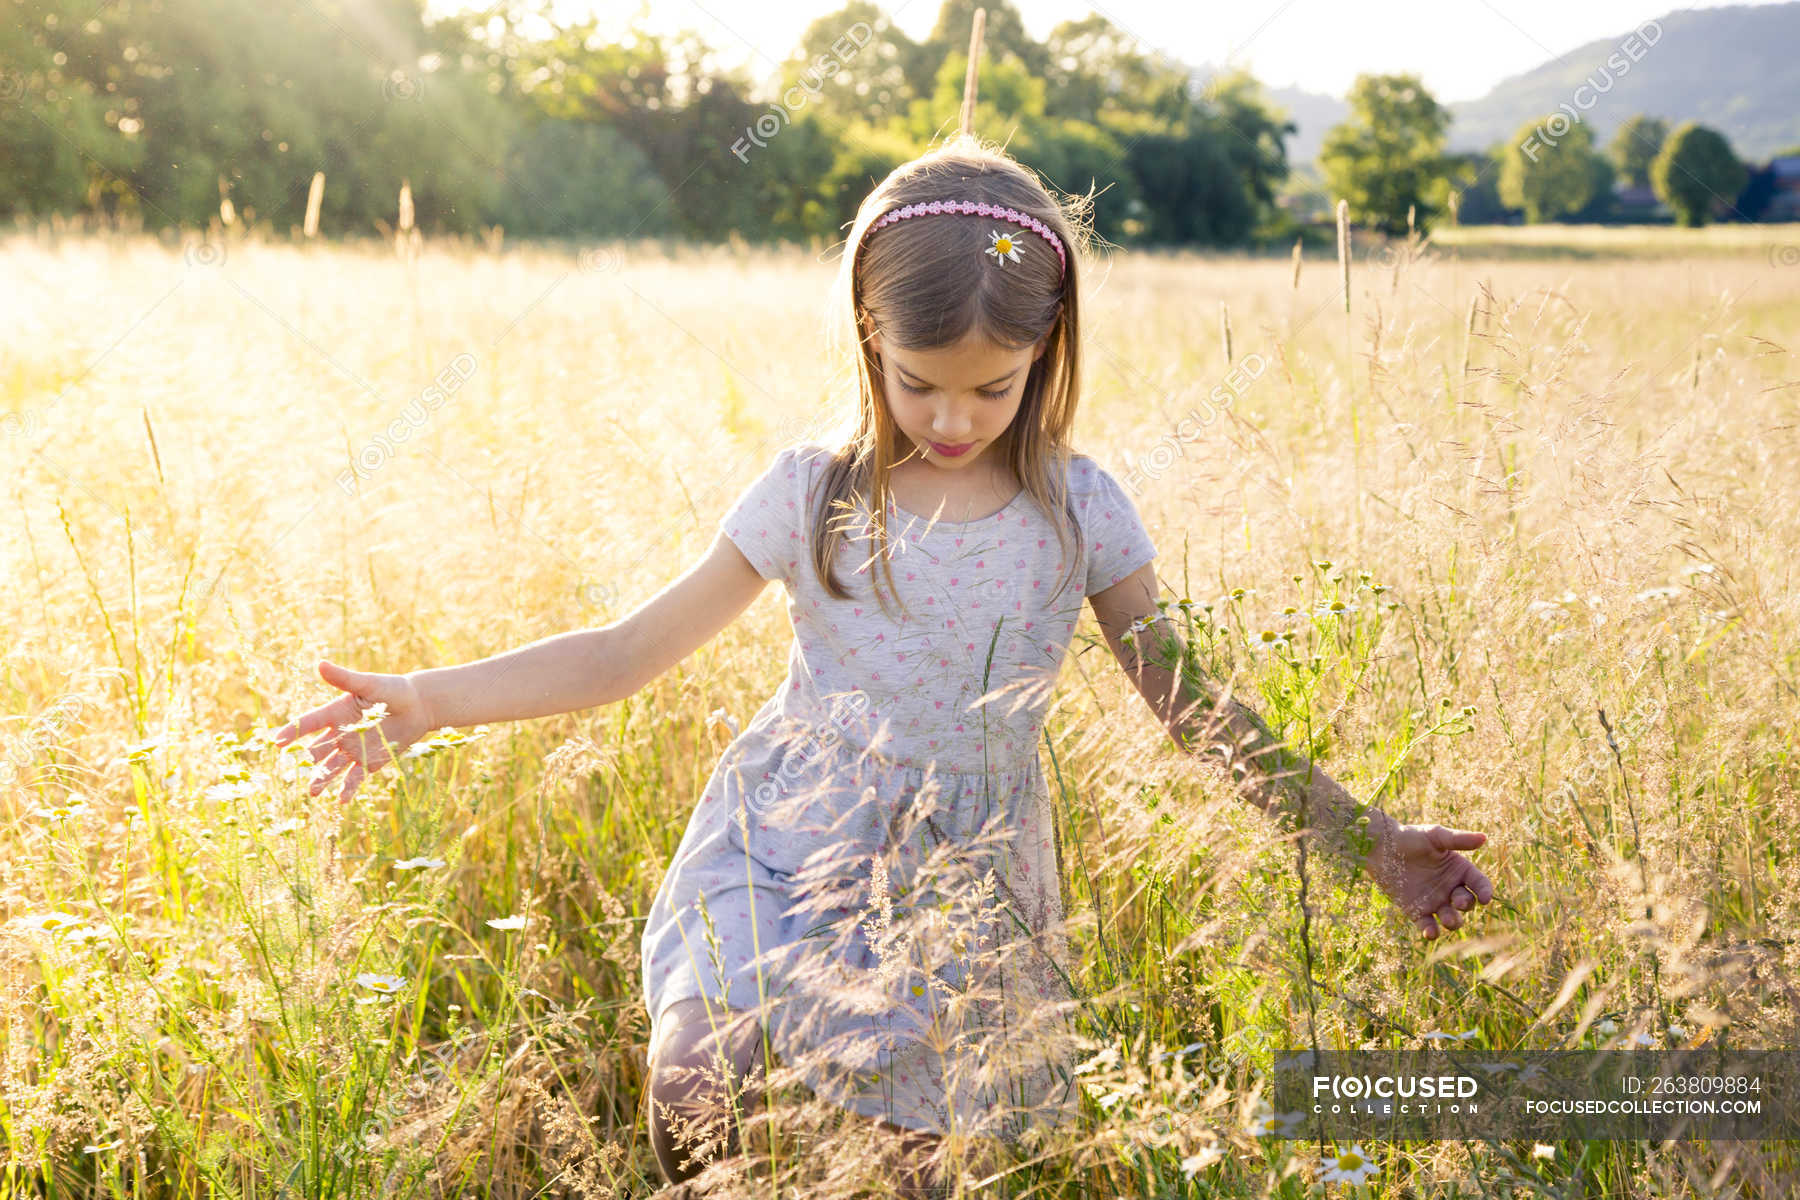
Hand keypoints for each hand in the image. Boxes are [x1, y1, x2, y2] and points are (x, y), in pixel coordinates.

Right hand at [272, 659, 433, 803]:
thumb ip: (345, 679)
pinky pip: (354, 778)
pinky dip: (347, 789)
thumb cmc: (393, 689)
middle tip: (291, 773)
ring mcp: (353, 749)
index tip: (277, 742)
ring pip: (332, 767)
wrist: (419, 706)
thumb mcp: (368, 684)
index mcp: (335, 713)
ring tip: (312, 792)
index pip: (309, 723)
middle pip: (317, 749)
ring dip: (322, 779)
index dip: (293, 732)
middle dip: (305, 761)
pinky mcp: (370, 762)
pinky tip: (340, 801)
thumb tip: (320, 664)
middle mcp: (340, 733)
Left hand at [1364, 821, 1494, 939]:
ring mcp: (1434, 901)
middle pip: (1467, 903)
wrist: (1381, 847)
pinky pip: (1428, 926)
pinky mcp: (1417, 911)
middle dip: (1466, 905)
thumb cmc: (1410, 837)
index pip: (1479, 883)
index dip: (1485, 891)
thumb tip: (1484, 838)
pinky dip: (1431, 932)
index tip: (1485, 898)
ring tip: (1447, 919)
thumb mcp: (1435, 835)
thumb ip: (1458, 839)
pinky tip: (1430, 933)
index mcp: (1459, 870)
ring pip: (1451, 918)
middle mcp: (1450, 888)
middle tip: (1459, 902)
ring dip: (1453, 922)